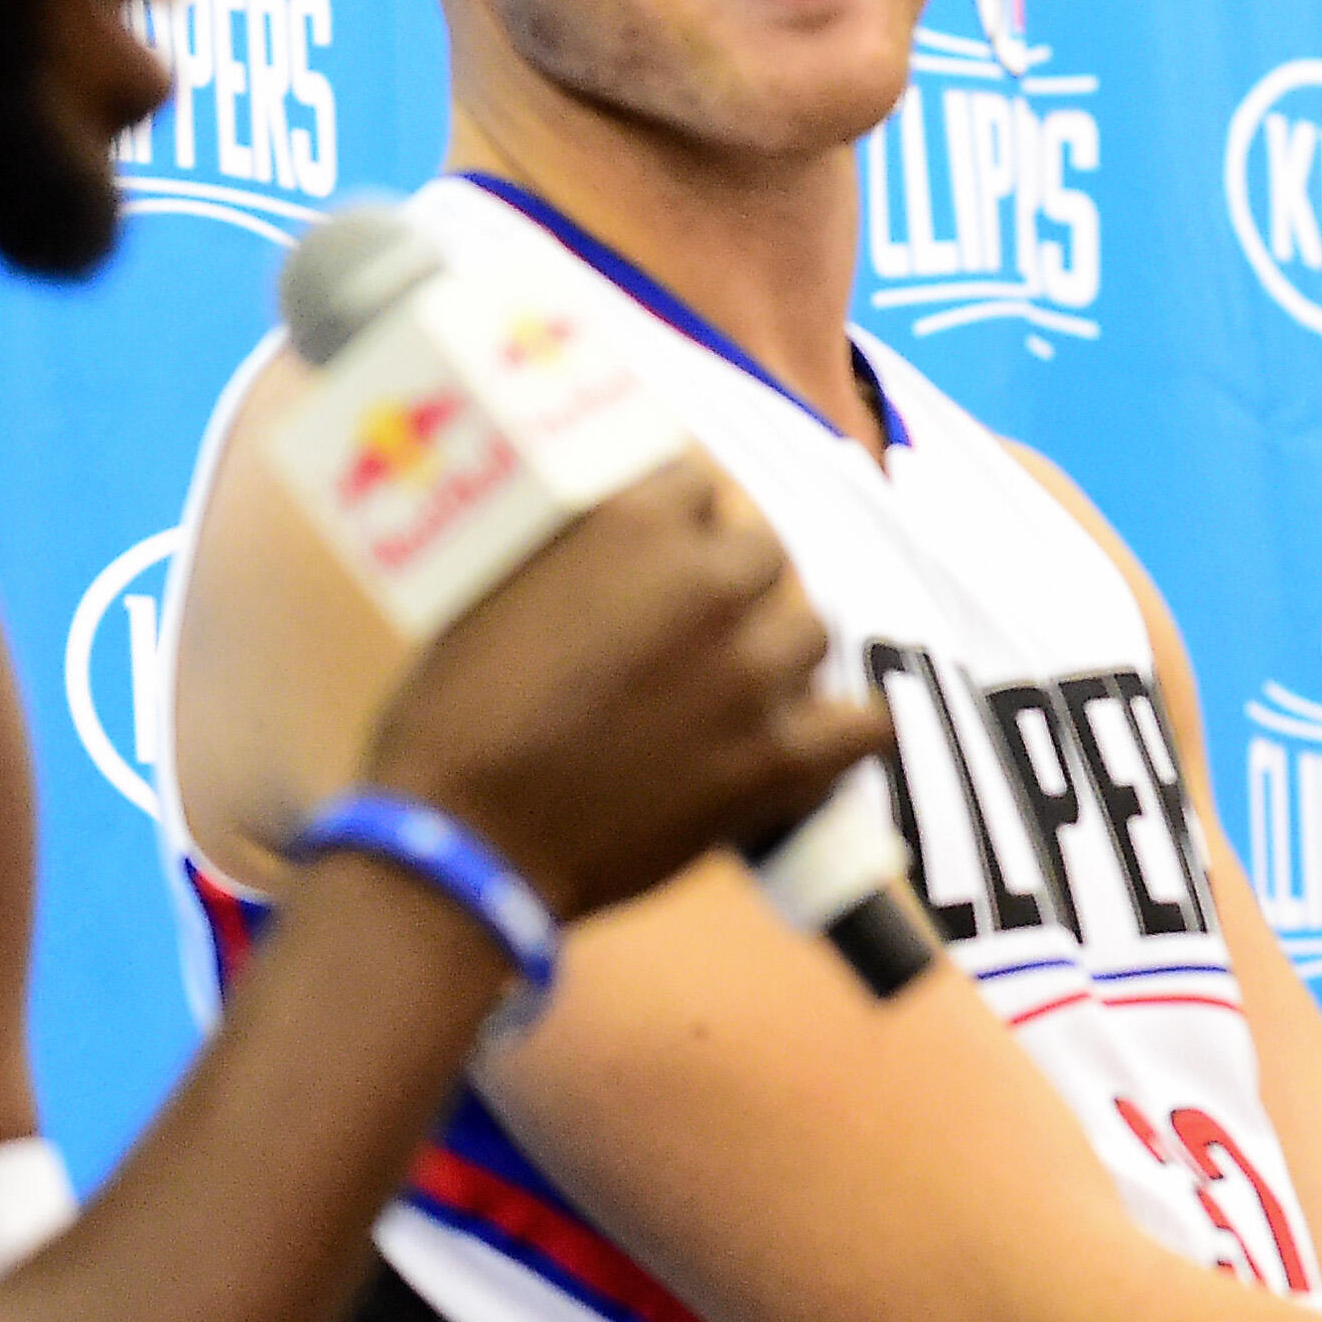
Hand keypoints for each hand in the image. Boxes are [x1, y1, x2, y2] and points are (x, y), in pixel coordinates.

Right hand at [362, 457, 888, 919]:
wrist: (469, 839)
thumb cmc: (457, 716)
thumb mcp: (495, 587)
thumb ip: (570, 547)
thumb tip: (605, 534)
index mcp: (635, 523)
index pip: (699, 482)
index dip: (682, 518)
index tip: (666, 547)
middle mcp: (709, 582)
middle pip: (764, 551)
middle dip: (732, 580)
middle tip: (696, 621)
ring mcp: (754, 671)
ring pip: (811, 630)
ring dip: (778, 648)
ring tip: (738, 681)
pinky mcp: (778, 757)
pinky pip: (863, 726)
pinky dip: (849, 728)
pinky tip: (825, 731)